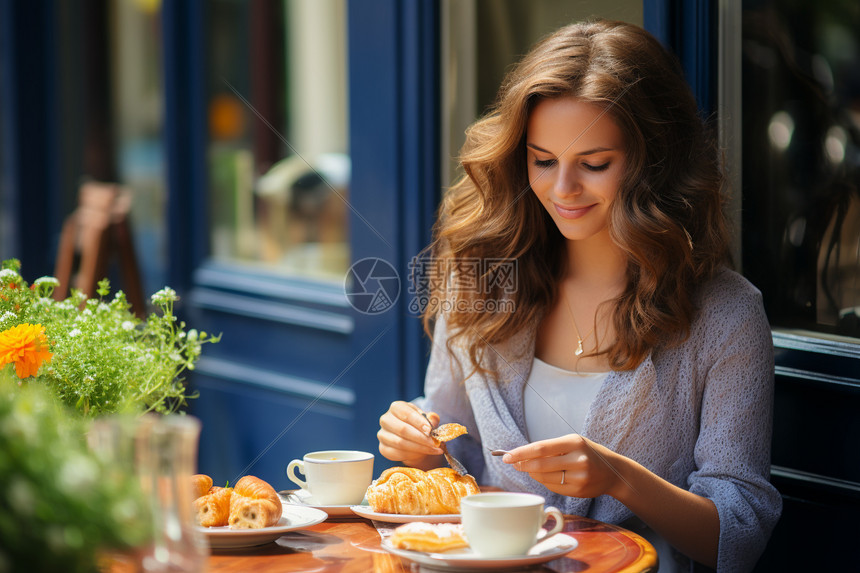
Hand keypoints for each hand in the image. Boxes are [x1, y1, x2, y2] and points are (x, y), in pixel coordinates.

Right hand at [378, 401, 443, 467]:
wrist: (411, 439)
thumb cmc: (419, 425)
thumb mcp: (427, 418)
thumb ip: (431, 418)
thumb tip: (432, 419)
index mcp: (396, 407)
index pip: (407, 414)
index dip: (419, 422)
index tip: (430, 430)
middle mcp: (386, 419)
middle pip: (403, 429)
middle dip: (421, 438)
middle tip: (434, 443)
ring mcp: (382, 434)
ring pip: (400, 443)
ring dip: (419, 448)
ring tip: (433, 449)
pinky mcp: (383, 448)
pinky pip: (397, 453)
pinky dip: (412, 455)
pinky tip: (422, 454)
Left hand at [502, 434, 627, 498]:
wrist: (614, 471)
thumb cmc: (587, 453)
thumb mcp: (573, 443)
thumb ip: (550, 449)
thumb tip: (521, 456)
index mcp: (574, 442)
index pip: (541, 448)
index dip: (521, 453)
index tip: (506, 456)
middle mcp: (578, 460)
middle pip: (540, 465)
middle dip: (522, 465)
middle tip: (512, 462)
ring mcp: (580, 477)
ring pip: (545, 478)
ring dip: (532, 474)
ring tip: (527, 468)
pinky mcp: (579, 491)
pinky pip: (554, 488)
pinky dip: (545, 482)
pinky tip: (546, 476)